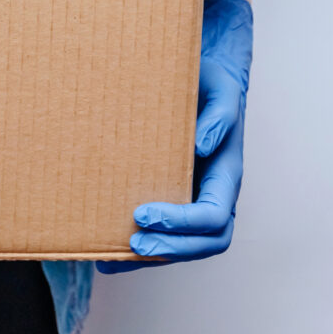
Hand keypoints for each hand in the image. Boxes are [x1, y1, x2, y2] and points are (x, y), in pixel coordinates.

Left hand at [98, 0, 252, 272]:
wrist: (197, 76)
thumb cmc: (208, 82)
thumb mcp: (219, 89)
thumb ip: (219, 114)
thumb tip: (204, 147)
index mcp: (226, 174)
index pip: (214, 216)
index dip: (183, 223)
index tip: (143, 213)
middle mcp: (212, 193)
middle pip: (204, 242)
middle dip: (170, 249)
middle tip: (132, 243)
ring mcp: (193, 198)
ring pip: (183, 245)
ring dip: (153, 256)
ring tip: (112, 257)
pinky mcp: (171, 196)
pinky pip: (163, 234)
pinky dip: (137, 251)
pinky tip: (106, 256)